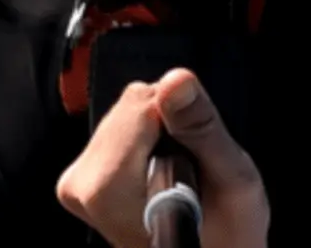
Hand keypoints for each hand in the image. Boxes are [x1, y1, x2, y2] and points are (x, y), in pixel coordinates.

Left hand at [57, 68, 268, 247]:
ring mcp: (77, 181)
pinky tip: (161, 168)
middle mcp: (82, 186)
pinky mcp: (80, 174)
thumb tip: (176, 80)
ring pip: (128, 107)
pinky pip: (122, 119)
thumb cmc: (224, 236)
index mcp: (110, 193)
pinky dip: (148, 134)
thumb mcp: (233, 183)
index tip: (194, 151)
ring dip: (161, 129)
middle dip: (170, 123)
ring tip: (178, 173)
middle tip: (189, 167)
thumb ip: (201, 129)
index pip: (142, 108)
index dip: (180, 119)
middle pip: (133, 104)